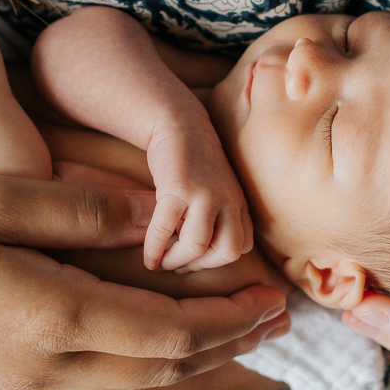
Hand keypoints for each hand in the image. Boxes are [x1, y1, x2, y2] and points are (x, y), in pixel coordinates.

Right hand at [0, 132, 286, 389]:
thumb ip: (69, 205)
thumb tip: (144, 212)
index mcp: (51, 315)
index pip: (168, 326)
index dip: (227, 316)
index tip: (272, 297)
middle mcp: (45, 359)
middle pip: (159, 361)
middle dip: (223, 341)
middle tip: (271, 320)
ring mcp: (17, 378)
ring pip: (129, 377)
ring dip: (187, 356)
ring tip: (226, 333)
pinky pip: (92, 378)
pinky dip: (140, 362)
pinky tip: (142, 342)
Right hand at [142, 123, 253, 272]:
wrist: (179, 123)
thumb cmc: (193, 163)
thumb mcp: (217, 190)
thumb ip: (216, 218)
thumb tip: (196, 256)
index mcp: (239, 203)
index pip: (242, 246)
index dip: (216, 261)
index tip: (193, 261)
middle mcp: (229, 199)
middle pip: (229, 251)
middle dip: (202, 266)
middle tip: (178, 267)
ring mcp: (206, 193)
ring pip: (199, 245)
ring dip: (177, 261)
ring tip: (160, 262)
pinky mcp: (179, 187)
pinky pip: (166, 229)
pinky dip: (155, 249)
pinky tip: (147, 257)